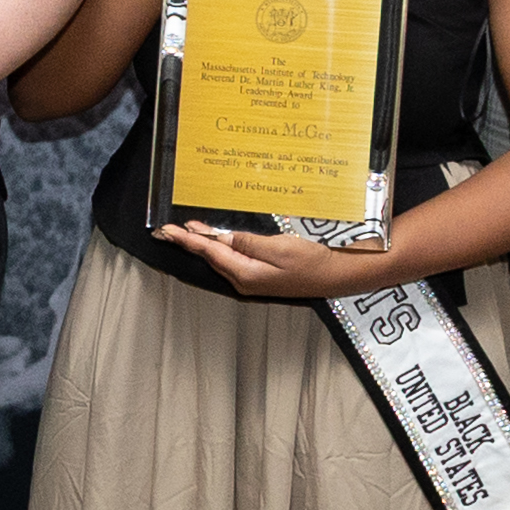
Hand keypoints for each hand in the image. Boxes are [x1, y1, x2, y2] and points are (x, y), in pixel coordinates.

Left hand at [152, 220, 385, 299]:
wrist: (343, 275)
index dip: (187, 239)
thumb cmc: (315, 260)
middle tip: (169, 228)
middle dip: (190, 241)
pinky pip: (235, 260)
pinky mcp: (264, 277)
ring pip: (222, 258)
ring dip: (205, 243)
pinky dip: (223, 247)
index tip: (167, 231)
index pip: (209, 251)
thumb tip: (223, 238)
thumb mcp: (279, 247)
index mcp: (246, 274)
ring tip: (186, 231)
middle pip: (211, 256)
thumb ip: (247, 243)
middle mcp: (245, 281)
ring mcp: (255, 281)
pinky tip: (218, 239)